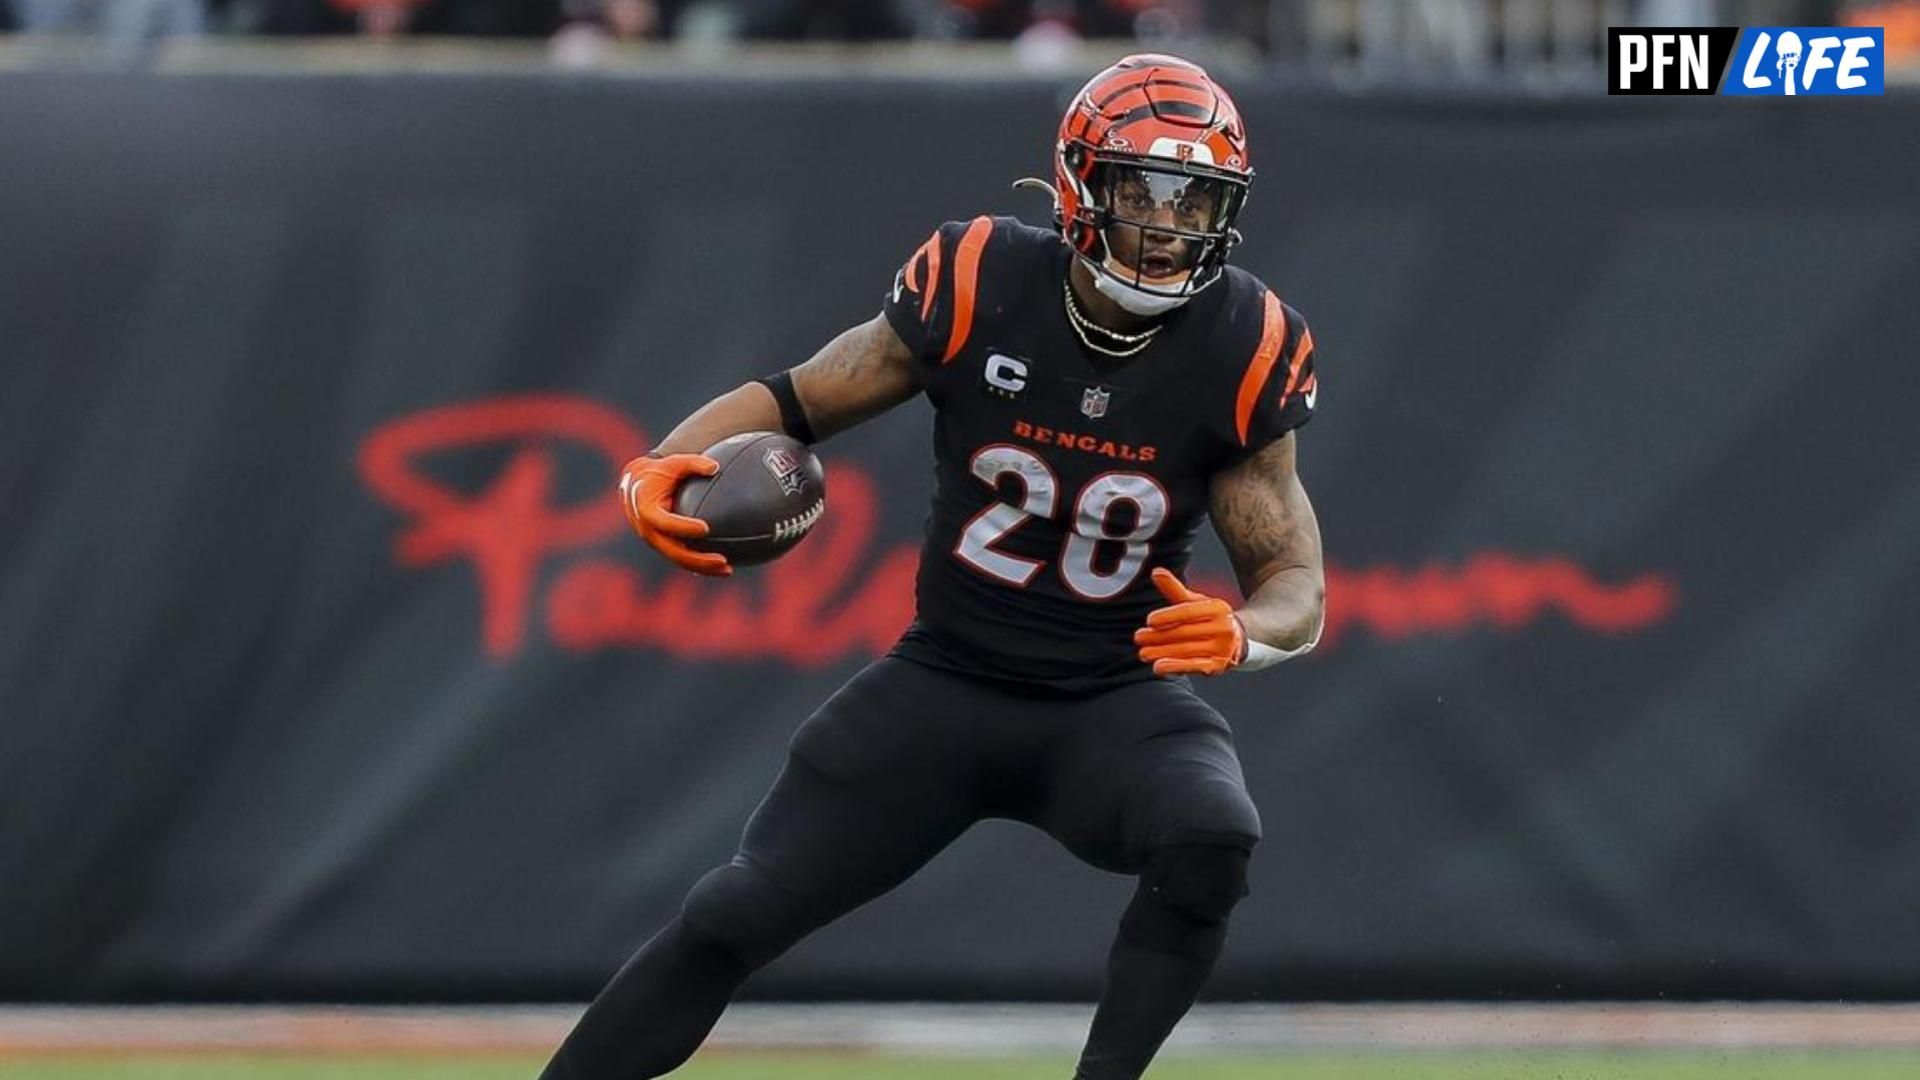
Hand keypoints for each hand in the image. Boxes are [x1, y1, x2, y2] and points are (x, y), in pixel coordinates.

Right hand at [617, 454, 730, 576]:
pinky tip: (722, 568)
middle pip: (674, 551)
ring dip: (703, 568)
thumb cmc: (658, 472)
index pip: (666, 523)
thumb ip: (693, 463)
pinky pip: (682, 559)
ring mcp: (656, 541)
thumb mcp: (673, 463)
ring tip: (728, 570)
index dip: (684, 528)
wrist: (636, 485)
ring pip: (680, 560)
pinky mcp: (663, 545)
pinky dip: (700, 566)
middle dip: (698, 559)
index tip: (706, 528)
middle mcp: (649, 531)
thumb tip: (715, 467)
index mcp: (647, 510)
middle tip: (722, 560)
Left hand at [1133, 568, 1245, 676]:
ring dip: (1161, 653)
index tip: (1149, 621)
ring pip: (1186, 651)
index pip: (1188, 612)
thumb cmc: (1208, 617)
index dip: (1168, 616)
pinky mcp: (1218, 666)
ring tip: (1143, 653)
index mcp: (1218, 608)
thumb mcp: (1194, 601)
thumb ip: (1175, 589)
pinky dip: (1175, 667)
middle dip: (1158, 636)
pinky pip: (1193, 667)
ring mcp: (1222, 649)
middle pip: (1184, 632)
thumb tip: (1156, 572)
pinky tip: (1158, 667)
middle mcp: (1223, 628)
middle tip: (1138, 638)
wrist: (1235, 639)